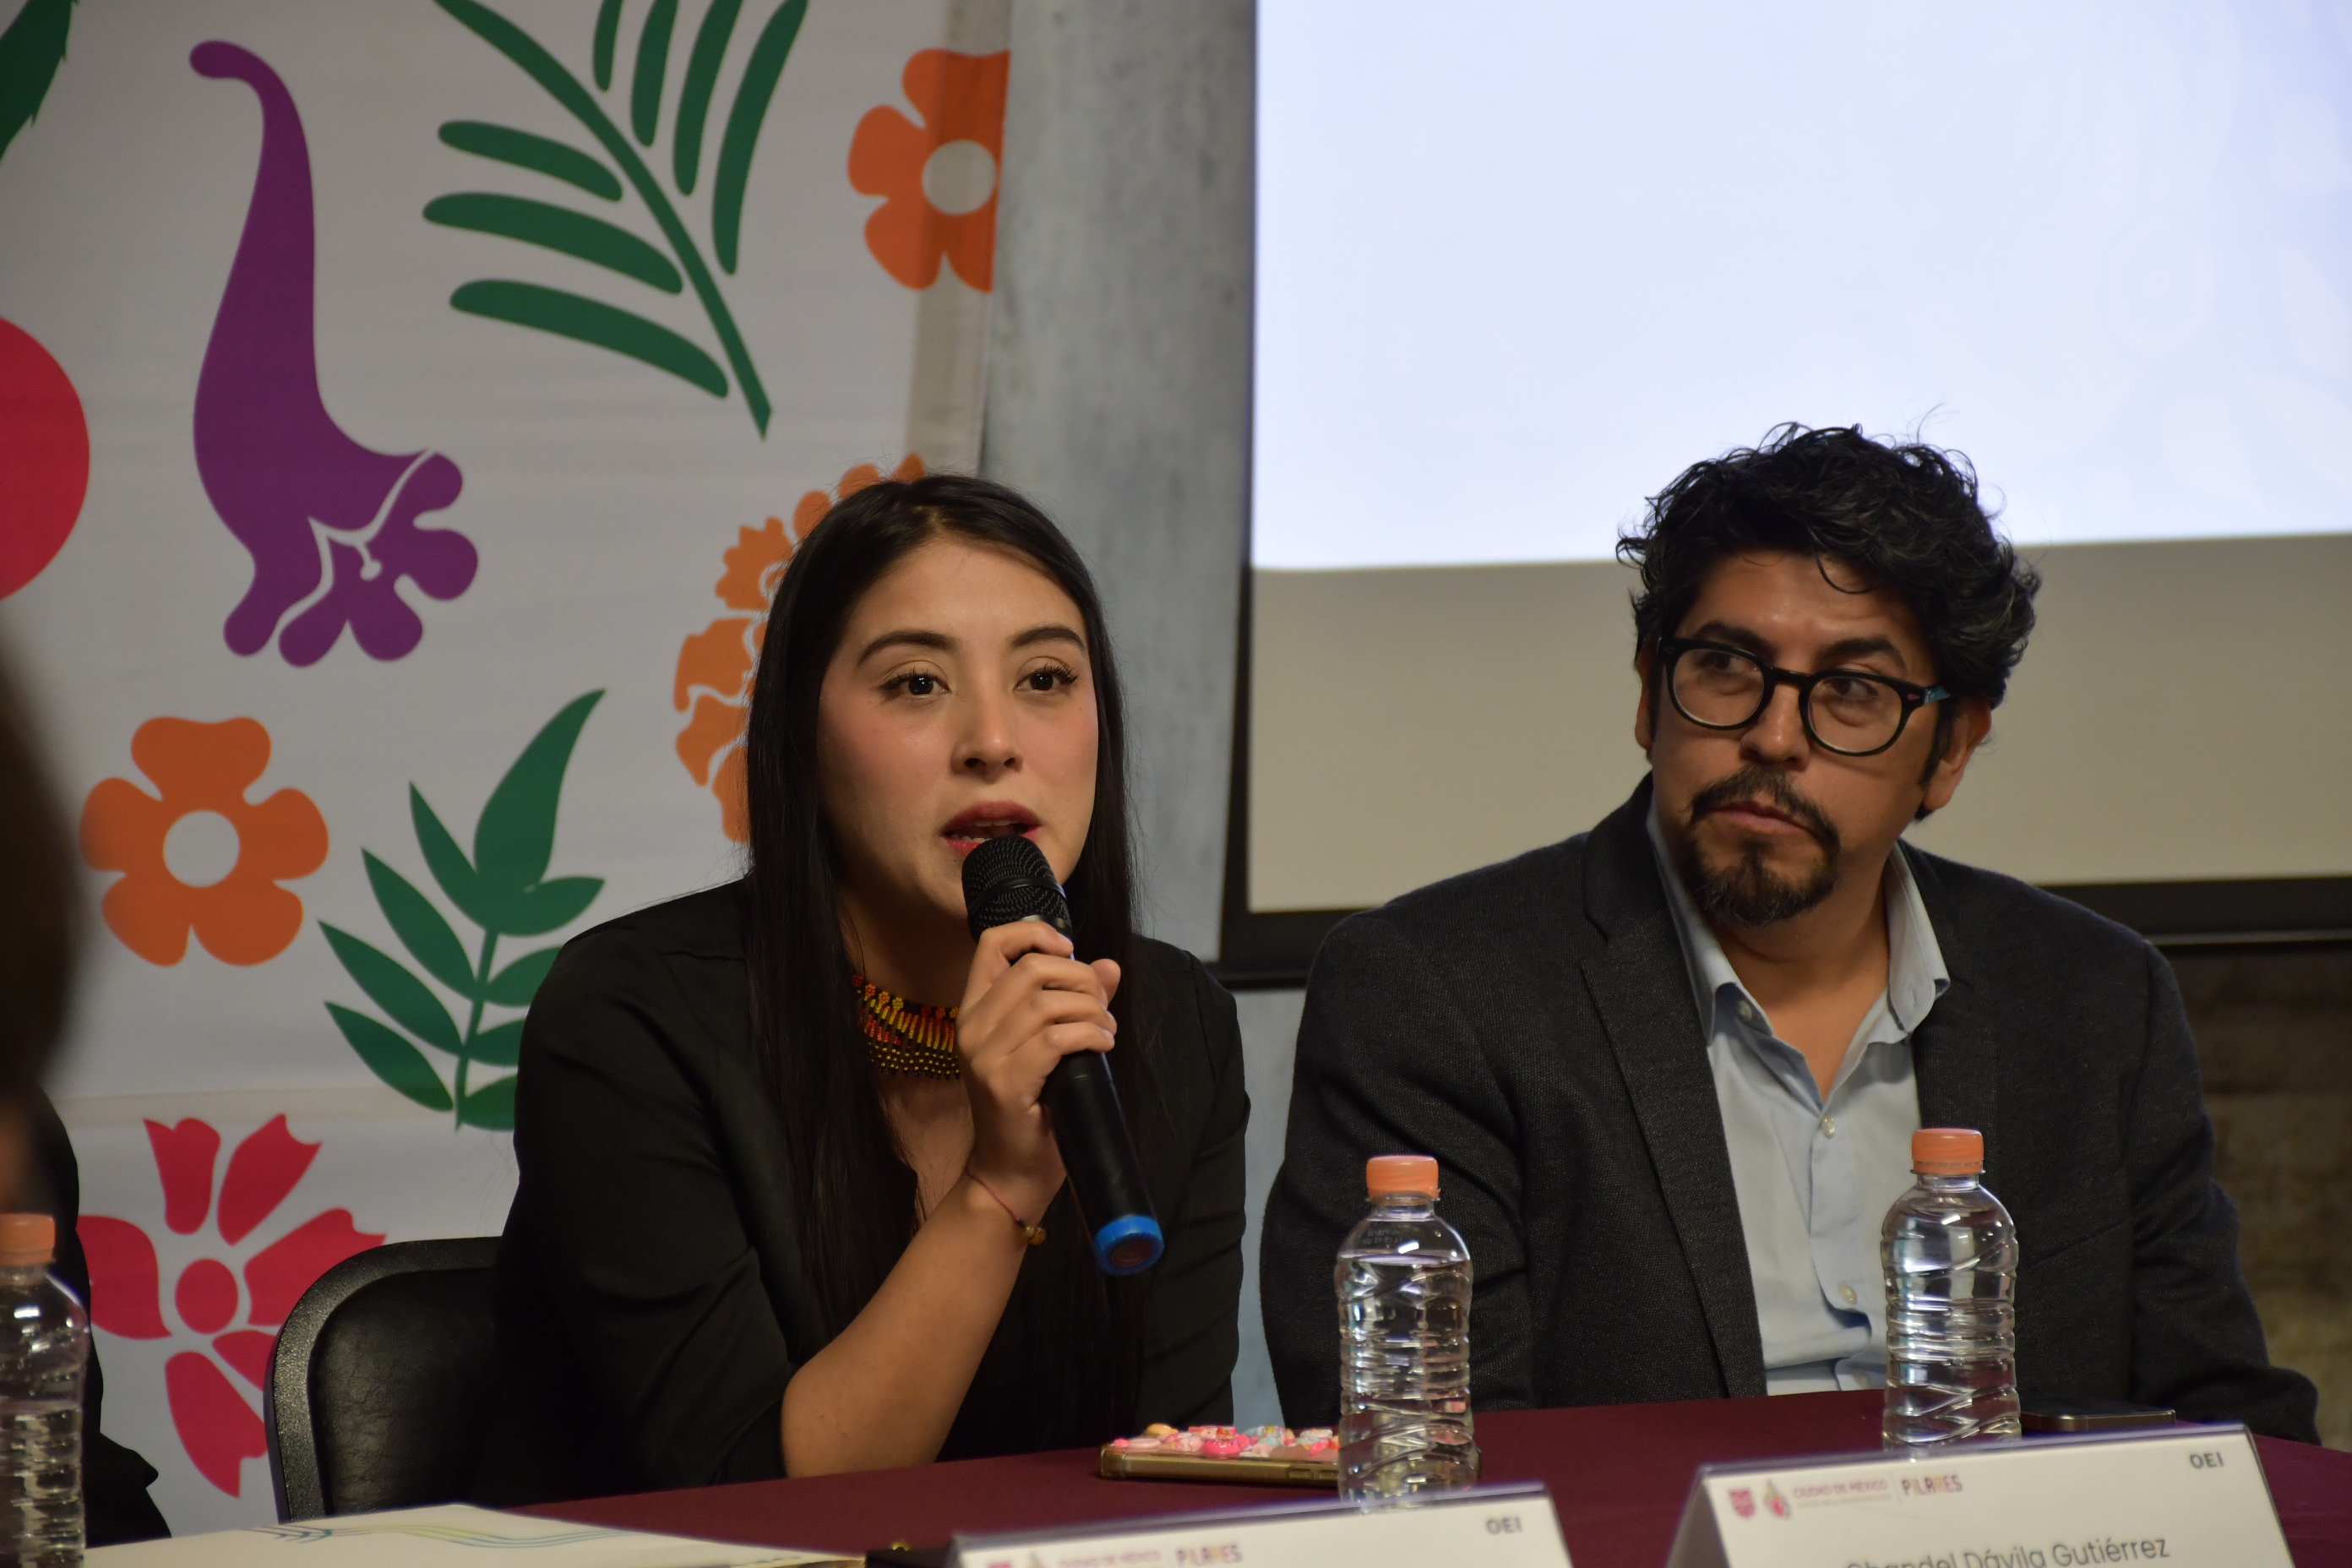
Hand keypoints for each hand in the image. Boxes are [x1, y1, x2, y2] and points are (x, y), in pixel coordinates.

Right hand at [955, 919, 1120, 1218]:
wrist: (1010, 1172)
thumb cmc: (1031, 1108)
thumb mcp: (1049, 1047)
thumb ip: (1075, 1002)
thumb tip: (1109, 966)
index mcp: (974, 1011)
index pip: (991, 944)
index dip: (1033, 933)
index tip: (1068, 949)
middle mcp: (971, 1028)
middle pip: (1030, 969)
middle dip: (1079, 978)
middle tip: (1100, 1005)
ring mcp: (984, 1057)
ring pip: (1046, 1003)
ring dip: (1090, 1010)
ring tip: (1105, 1030)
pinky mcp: (1005, 1084)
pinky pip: (1056, 1039)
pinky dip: (1089, 1035)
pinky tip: (1103, 1045)